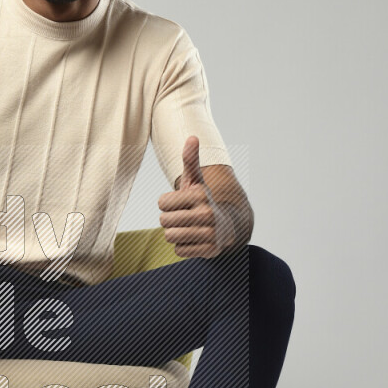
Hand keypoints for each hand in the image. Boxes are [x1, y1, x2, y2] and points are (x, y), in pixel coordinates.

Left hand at [157, 136, 234, 258]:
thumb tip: (192, 137)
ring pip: (170, 237)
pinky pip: (179, 250)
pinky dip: (183, 247)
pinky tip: (195, 240)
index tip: (180, 203)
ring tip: (188, 228)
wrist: (226, 226)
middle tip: (183, 217)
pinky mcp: (210, 250)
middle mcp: (207, 213)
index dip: (166, 204)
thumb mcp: (195, 180)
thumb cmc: (202, 201)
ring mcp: (210, 233)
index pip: (161, 203)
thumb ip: (190, 160)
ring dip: (175, 234)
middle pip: (164, 221)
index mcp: (200, 194)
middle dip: (169, 220)